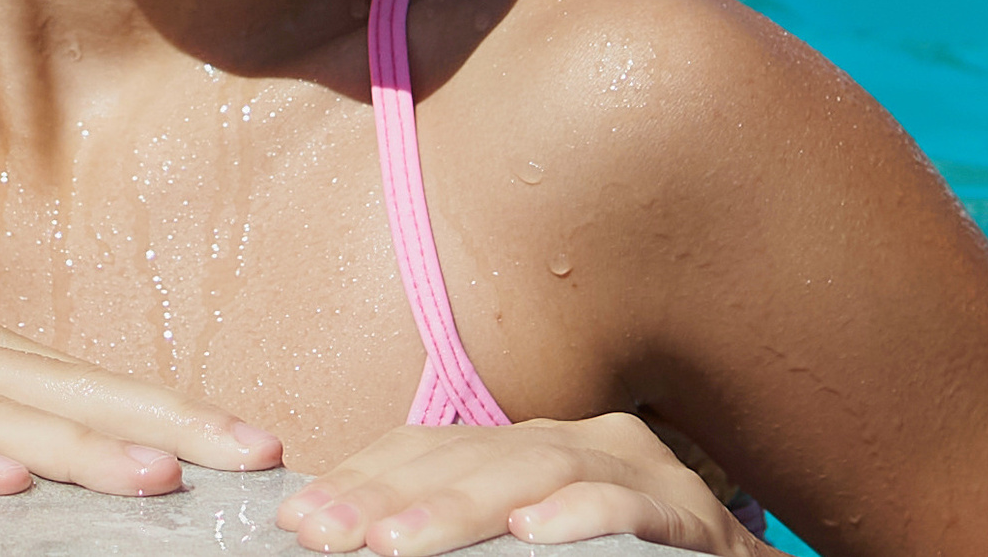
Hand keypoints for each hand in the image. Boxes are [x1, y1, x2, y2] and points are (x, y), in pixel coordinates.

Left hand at [276, 413, 763, 556]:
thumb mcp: (522, 547)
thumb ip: (455, 539)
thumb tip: (364, 545)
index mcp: (527, 448)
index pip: (429, 450)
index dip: (361, 479)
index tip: (297, 519)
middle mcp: (577, 441)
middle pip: (469, 456)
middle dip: (387, 496)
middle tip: (324, 534)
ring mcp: (637, 467)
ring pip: (535, 471)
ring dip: (462, 508)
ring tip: (397, 545)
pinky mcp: (690, 511)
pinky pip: (628, 505)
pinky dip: (580, 517)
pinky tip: (533, 534)